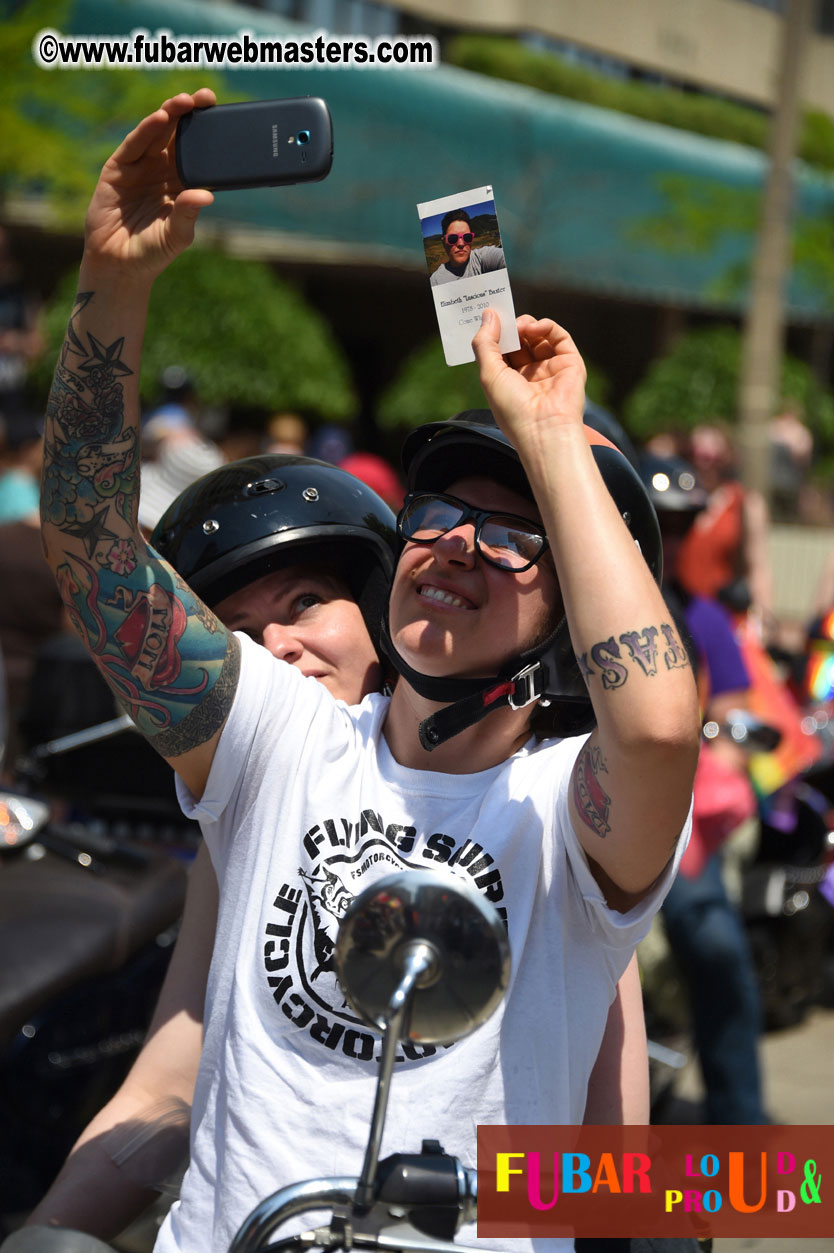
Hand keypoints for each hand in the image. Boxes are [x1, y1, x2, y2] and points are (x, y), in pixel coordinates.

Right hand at [84, 89, 216, 282]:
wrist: (119, 265)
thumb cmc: (152, 253)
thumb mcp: (176, 236)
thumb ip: (188, 215)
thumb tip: (207, 195)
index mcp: (181, 184)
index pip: (197, 153)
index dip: (208, 134)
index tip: (224, 117)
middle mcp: (162, 171)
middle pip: (178, 136)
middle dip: (191, 114)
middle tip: (206, 97)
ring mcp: (140, 167)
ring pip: (157, 134)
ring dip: (171, 115)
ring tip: (185, 101)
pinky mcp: (119, 168)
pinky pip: (135, 144)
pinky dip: (147, 130)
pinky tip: (160, 119)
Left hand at [471, 310, 586, 445]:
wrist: (544, 428)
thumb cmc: (513, 408)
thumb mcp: (488, 374)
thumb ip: (485, 343)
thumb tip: (488, 314)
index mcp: (508, 381)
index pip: (501, 350)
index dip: (494, 333)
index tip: (487, 317)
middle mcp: (530, 375)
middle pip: (519, 340)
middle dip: (510, 327)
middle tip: (503, 318)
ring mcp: (550, 368)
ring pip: (538, 336)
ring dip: (526, 325)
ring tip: (520, 326)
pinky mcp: (569, 363)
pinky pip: (559, 337)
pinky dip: (547, 326)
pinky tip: (535, 327)